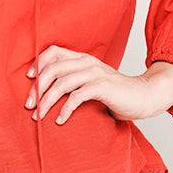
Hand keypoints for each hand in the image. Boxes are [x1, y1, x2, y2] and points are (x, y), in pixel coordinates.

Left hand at [24, 45, 172, 124]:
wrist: (144, 96)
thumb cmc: (115, 93)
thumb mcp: (91, 82)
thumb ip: (75, 81)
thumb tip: (48, 92)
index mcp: (82, 58)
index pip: (54, 52)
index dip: (38, 63)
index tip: (29, 80)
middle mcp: (87, 62)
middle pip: (53, 69)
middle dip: (37, 88)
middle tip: (29, 105)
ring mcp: (95, 73)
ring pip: (62, 83)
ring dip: (47, 101)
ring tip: (39, 116)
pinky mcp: (102, 87)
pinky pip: (77, 96)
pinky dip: (65, 109)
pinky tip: (60, 120)